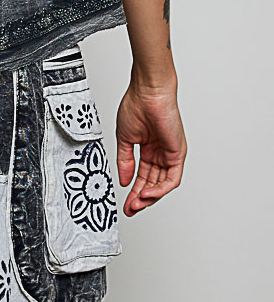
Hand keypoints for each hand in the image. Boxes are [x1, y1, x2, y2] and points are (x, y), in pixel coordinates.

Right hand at [116, 81, 186, 216]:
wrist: (148, 92)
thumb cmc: (137, 106)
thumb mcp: (125, 141)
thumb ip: (125, 163)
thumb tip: (124, 181)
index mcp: (148, 150)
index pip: (142, 178)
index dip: (133, 193)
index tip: (126, 205)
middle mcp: (160, 153)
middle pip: (152, 184)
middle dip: (141, 199)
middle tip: (130, 209)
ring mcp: (170, 154)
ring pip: (162, 185)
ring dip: (149, 197)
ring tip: (137, 203)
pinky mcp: (178, 153)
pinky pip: (172, 179)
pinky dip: (160, 189)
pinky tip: (147, 193)